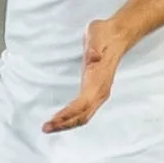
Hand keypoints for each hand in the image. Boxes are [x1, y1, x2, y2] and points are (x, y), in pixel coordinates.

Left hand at [43, 19, 129, 133]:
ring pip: (84, 115)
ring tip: (49, 127)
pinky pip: (84, 111)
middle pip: (82, 115)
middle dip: (64, 124)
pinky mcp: (95, 91)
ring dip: (67, 124)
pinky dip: (72, 118)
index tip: (54, 120)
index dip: (68, 114)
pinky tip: (61, 120)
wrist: (117, 34)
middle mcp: (100, 90)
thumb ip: (94, 47)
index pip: (82, 103)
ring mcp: (99, 92)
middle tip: (46, 128)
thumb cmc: (104, 35)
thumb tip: (94, 57)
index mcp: (98, 80)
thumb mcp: (96, 35)